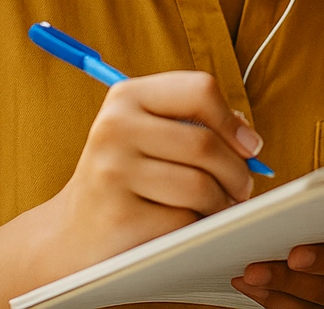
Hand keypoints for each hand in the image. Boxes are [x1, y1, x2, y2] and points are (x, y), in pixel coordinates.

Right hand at [39, 72, 260, 279]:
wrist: (73, 233)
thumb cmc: (126, 177)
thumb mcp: (149, 134)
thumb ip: (197, 123)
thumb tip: (248, 138)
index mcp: (126, 96)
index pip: (200, 90)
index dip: (233, 121)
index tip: (249, 146)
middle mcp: (114, 128)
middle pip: (205, 144)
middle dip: (237, 172)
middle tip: (242, 187)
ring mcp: (113, 172)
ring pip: (201, 186)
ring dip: (223, 203)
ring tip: (219, 206)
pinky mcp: (119, 217)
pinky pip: (185, 221)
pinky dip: (198, 227)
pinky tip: (188, 226)